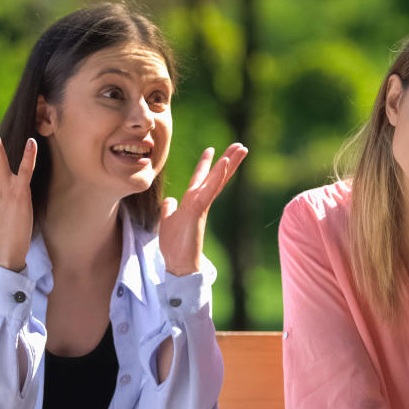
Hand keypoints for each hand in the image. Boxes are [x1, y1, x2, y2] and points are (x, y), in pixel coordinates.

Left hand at [158, 143, 247, 275]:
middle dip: (227, 160)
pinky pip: (210, 189)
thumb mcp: (167, 220)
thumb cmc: (174, 245)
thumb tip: (170, 200)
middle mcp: (199, 200)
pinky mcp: (199, 209)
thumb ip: (169, 208)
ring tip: (241, 148)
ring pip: (217, 179)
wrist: (178, 263)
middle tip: (240, 145)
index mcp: (192, 201)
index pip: (201, 179)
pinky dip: (217, 176)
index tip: (211, 149)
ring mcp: (201, 204)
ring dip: (229, 163)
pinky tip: (225, 163)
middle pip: (216, 176)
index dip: (206, 164)